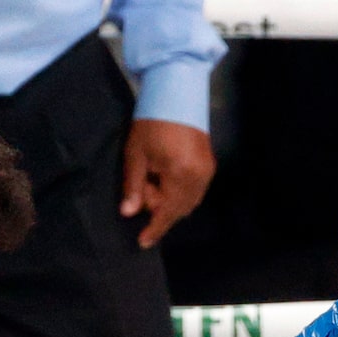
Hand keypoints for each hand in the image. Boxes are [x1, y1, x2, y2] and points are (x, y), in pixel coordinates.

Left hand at [120, 118, 214, 249]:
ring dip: (169, 202)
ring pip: (188, 202)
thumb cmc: (152, 121)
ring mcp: (207, 171)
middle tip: (143, 186)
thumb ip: (133, 186)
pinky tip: (165, 181)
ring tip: (152, 182)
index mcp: (180, 175)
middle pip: (179, 210)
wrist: (177, 92)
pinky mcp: (209, 164)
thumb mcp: (136, 153)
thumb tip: (128, 213)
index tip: (142, 242)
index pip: (166, 212)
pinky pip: (195, 191)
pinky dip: (180, 194)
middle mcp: (199, 177)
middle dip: (159, 208)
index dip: (154, 229)